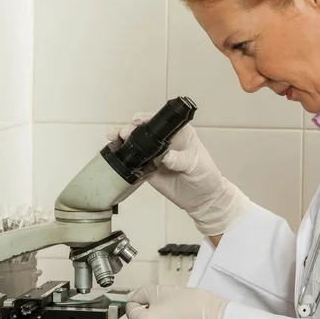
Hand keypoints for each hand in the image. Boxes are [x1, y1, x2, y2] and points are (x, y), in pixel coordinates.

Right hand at [107, 113, 250, 235]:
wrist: (203, 199)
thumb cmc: (206, 176)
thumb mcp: (196, 165)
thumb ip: (180, 159)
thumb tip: (166, 156)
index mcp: (178, 133)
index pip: (160, 122)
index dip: (146, 119)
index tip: (136, 120)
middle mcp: (165, 142)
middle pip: (143, 131)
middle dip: (129, 129)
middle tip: (122, 134)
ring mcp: (155, 156)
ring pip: (135, 145)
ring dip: (123, 141)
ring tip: (113, 139)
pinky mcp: (149, 170)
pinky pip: (134, 163)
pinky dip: (124, 159)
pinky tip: (116, 156)